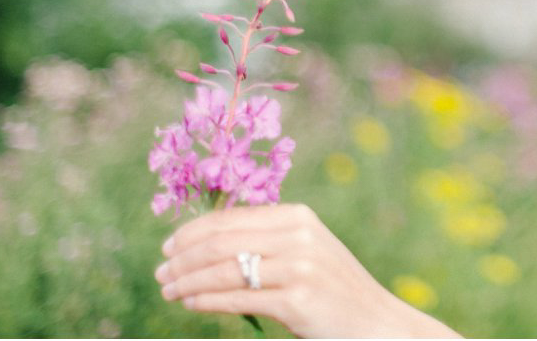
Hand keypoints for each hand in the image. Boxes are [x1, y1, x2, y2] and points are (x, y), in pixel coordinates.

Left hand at [154, 203, 459, 337]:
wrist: (375, 321)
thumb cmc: (332, 289)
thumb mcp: (306, 251)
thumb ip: (268, 239)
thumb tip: (206, 241)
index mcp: (298, 216)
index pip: (230, 218)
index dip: (191, 232)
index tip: (168, 248)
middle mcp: (299, 236)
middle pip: (222, 241)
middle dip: (183, 258)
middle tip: (161, 272)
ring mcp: (299, 267)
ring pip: (225, 269)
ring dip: (188, 280)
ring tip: (169, 290)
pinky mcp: (297, 299)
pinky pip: (238, 298)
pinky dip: (207, 299)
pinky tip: (190, 301)